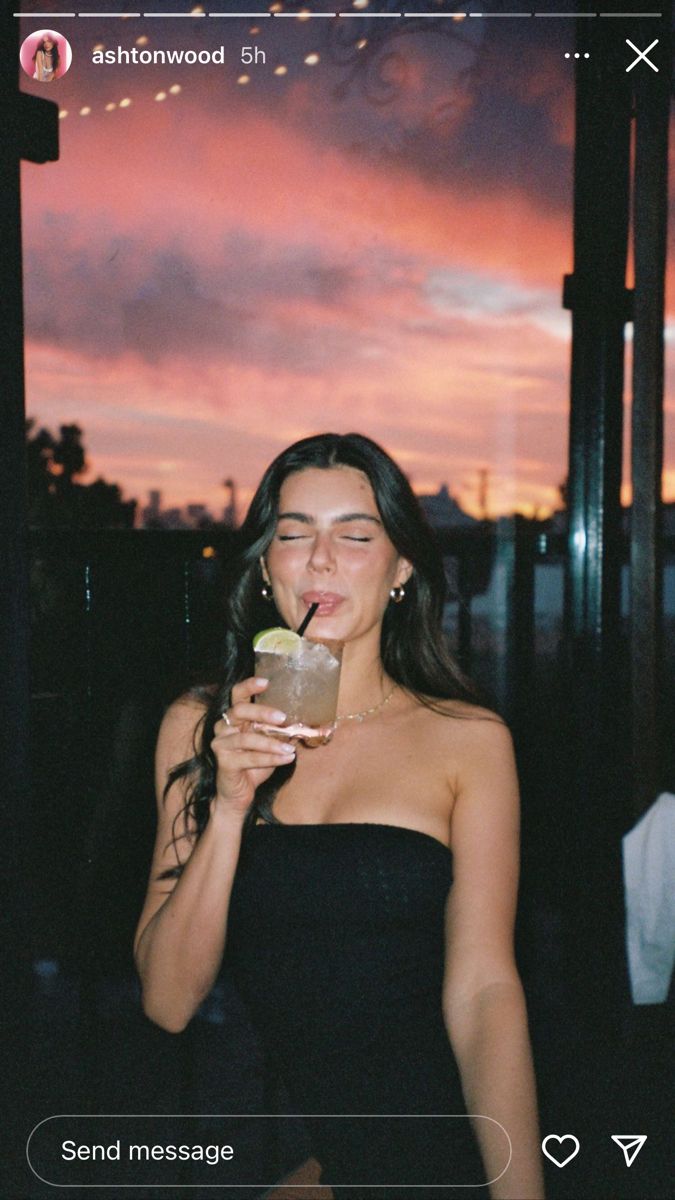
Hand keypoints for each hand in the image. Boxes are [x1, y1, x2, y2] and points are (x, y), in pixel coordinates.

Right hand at [210, 677, 295, 816]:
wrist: (239, 794)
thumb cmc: (254, 765)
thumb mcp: (270, 744)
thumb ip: (280, 731)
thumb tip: (305, 722)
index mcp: (235, 718)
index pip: (237, 695)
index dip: (249, 686)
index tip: (266, 682)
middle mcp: (223, 726)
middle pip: (239, 711)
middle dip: (262, 712)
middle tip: (283, 718)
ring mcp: (221, 743)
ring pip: (247, 738)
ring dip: (271, 743)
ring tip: (290, 749)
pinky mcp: (223, 761)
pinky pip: (249, 757)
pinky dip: (270, 758)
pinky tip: (287, 758)